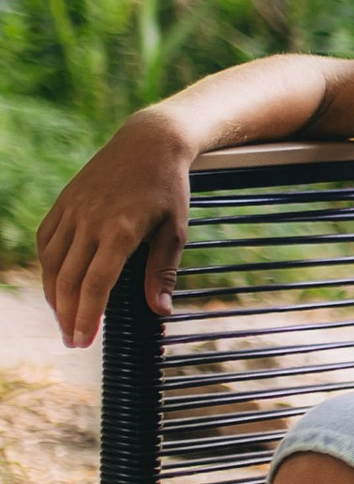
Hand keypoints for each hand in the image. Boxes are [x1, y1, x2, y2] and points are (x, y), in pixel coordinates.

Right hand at [35, 114, 191, 347]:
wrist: (148, 142)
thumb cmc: (168, 188)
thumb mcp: (175, 230)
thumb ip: (163, 272)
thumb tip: (160, 310)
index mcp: (120, 231)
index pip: (96, 284)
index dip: (87, 316)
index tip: (83, 340)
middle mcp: (90, 221)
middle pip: (69, 279)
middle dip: (68, 316)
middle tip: (73, 340)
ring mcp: (73, 210)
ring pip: (52, 263)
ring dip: (54, 296)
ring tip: (64, 319)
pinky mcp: (64, 202)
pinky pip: (47, 241)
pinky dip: (48, 267)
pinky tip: (56, 284)